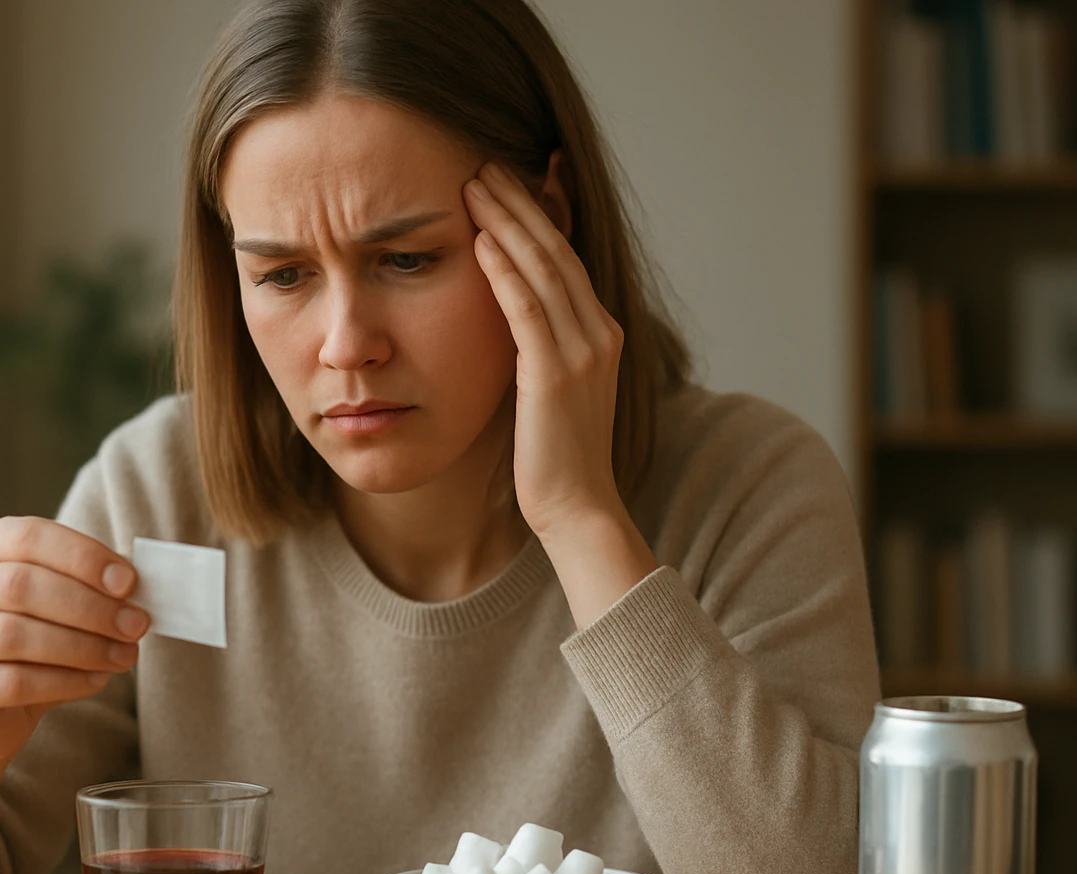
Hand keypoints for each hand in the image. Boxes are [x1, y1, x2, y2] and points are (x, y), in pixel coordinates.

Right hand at [0, 516, 147, 765]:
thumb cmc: (29, 637)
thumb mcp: (55, 597)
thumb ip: (86, 583)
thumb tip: (132, 585)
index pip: (28, 536)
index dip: (83, 557)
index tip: (129, 583)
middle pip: (21, 585)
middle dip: (89, 607)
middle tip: (135, 625)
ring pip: (14, 635)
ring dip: (82, 646)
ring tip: (123, 655)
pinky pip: (11, 682)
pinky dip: (64, 682)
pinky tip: (95, 679)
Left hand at [463, 161, 628, 537]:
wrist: (578, 508)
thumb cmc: (555, 458)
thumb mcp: (549, 391)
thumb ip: (538, 349)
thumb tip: (508, 320)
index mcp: (601, 334)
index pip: (567, 258)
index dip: (539, 215)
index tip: (508, 179)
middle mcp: (600, 333)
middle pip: (557, 250)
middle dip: (521, 203)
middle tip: (485, 163)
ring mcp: (583, 352)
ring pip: (544, 269)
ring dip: (508, 222)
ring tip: (475, 183)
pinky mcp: (556, 374)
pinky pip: (527, 310)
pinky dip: (504, 271)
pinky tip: (480, 240)